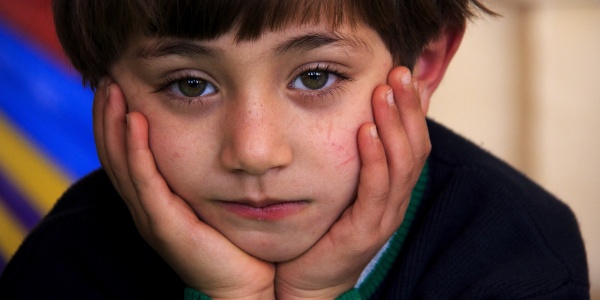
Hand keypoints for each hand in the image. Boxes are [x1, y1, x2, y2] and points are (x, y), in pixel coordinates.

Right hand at [93, 81, 274, 298]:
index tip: (119, 86)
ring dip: (115, 125)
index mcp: (153, 200)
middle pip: (114, 155)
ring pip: (122, 165)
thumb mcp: (210, 198)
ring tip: (114, 90)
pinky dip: (138, 152)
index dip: (116, 122)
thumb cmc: (232, 242)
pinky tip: (136, 123)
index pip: (124, 155)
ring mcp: (151, 217)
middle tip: (107, 79)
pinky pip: (146, 183)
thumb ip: (202, 173)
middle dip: (108, 116)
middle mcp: (145, 207)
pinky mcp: (165, 226)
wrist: (242, 283)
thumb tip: (215, 140)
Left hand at [274, 66, 430, 298]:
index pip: (413, 142)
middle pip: (415, 147)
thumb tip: (356, 118)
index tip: (403, 73)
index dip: (412, 108)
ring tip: (385, 91)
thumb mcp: (343, 188)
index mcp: (393, 189)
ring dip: (394, 125)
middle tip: (399, 72)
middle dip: (409, 107)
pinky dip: (374, 158)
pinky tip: (367, 131)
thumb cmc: (323, 230)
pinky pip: (375, 190)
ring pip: (401, 165)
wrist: (308, 280)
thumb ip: (355, 160)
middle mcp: (396, 201)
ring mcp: (384, 218)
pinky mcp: (365, 232)